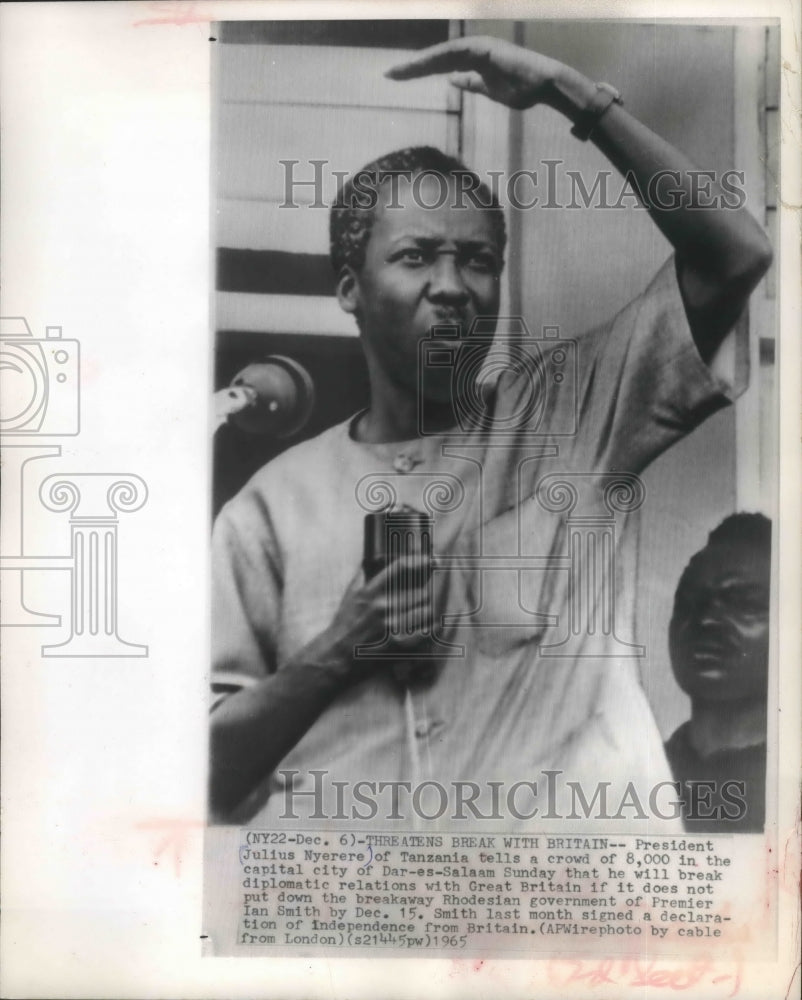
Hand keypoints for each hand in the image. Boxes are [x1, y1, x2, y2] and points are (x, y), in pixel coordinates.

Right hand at [323, 556, 442, 676]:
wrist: (337, 655)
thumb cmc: (344, 625)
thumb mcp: (350, 596)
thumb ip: (362, 576)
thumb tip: (373, 561)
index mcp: (370, 591)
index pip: (401, 568)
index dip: (421, 562)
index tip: (431, 562)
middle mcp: (382, 605)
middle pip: (421, 591)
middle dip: (427, 593)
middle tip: (428, 596)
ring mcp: (391, 625)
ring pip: (427, 610)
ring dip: (429, 611)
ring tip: (425, 613)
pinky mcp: (398, 644)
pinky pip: (426, 631)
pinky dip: (431, 627)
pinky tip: (431, 626)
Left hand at [385, 36, 564, 109]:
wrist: (545, 87)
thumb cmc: (523, 90)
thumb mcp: (489, 89)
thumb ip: (471, 83)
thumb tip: (452, 80)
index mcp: (473, 60)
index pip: (440, 65)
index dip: (419, 71)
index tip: (399, 78)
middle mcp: (473, 49)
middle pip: (436, 58)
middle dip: (412, 67)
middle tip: (388, 75)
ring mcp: (478, 46)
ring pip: (441, 54)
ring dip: (419, 63)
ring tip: (398, 72)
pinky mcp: (484, 48)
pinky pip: (455, 53)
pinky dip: (437, 58)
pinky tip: (420, 65)